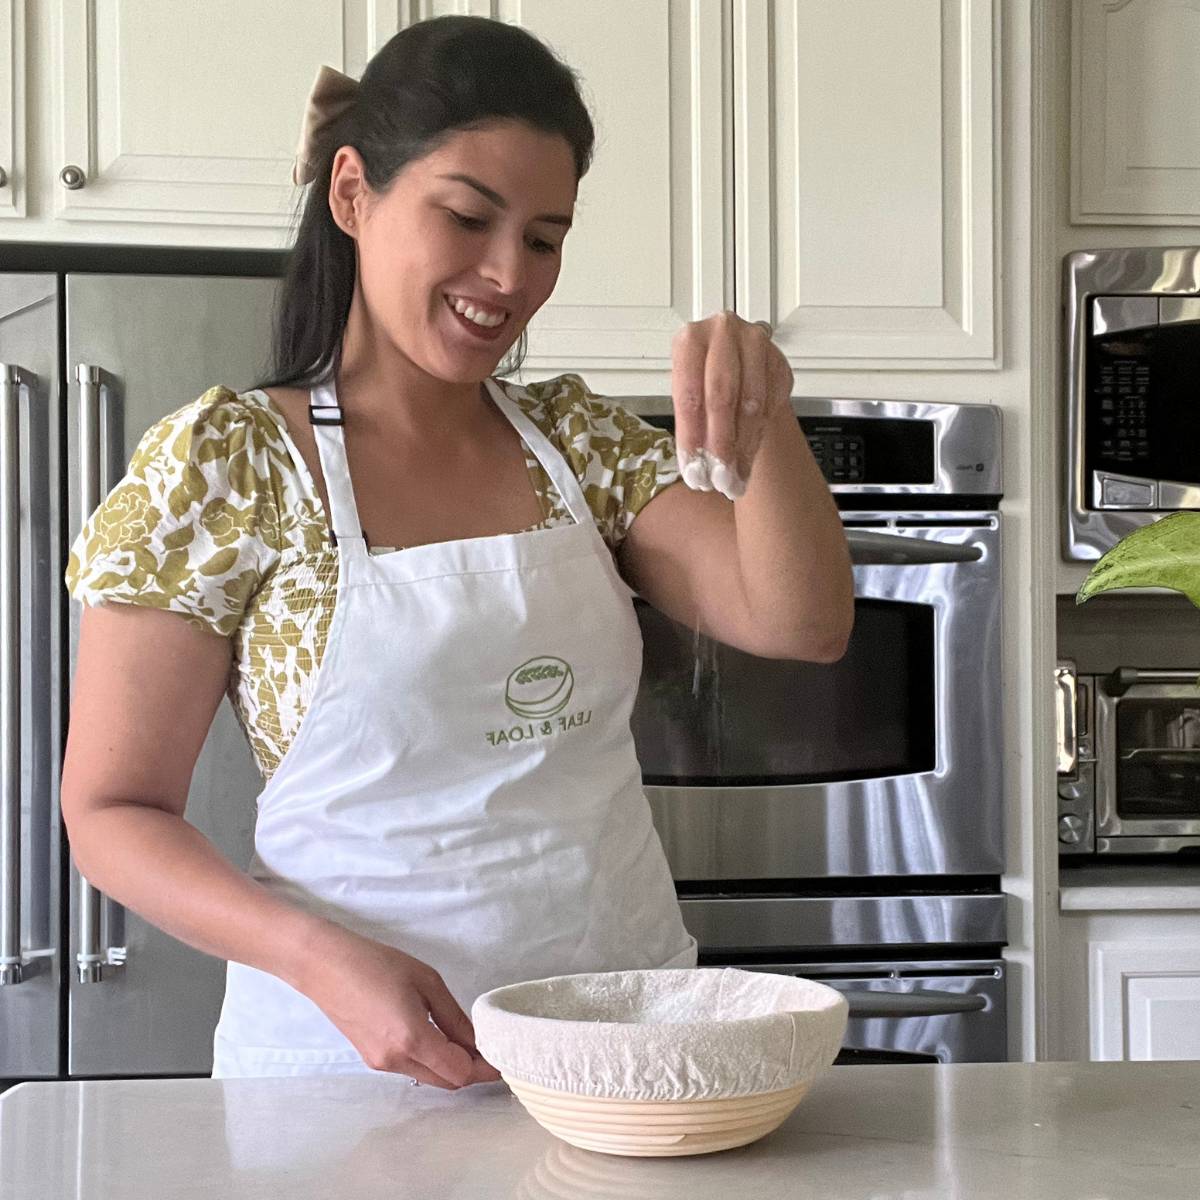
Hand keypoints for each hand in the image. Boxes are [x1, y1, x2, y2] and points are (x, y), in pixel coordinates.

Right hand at [296, 923, 501, 1088]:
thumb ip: (453, 1017)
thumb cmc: (379, 964)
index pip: (460, 1072)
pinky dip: (428, 1060)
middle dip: (469, 1069)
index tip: (501, 1059)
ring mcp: (381, 1064)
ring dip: (449, 1066)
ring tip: (462, 1039)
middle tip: (486, 1048)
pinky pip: (410, 1068)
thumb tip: (476, 1041)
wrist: (326, 966)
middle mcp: (396, 1061)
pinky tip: (434, 1037)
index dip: (484, 1068)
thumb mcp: (426, 982)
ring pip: (428, 1077)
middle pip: (446, 1082)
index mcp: (413, 1039)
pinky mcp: (370, 1060)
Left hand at [671, 311, 792, 498]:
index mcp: (690, 340)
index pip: (689, 395)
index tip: (693, 471)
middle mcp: (722, 333)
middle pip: (722, 397)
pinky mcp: (779, 361)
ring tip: (735, 477)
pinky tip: (748, 459)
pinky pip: (771, 405)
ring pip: (751, 405)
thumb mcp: (688, 397)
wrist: (737, 363)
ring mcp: (755, 344)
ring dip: (743, 448)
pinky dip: (758, 437)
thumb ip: (692, 426)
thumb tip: (696, 469)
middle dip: (721, 445)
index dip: (691, 438)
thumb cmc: (703, 380)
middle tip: (719, 479)